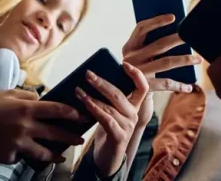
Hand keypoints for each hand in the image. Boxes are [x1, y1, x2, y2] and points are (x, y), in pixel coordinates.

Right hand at [0, 90, 83, 163]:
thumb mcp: (9, 94)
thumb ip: (28, 97)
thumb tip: (44, 99)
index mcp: (26, 108)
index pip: (57, 110)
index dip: (72, 113)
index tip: (82, 116)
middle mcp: (25, 126)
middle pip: (55, 134)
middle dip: (71, 137)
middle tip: (81, 139)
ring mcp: (17, 143)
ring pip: (43, 152)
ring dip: (55, 155)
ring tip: (62, 156)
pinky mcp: (8, 156)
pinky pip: (21, 157)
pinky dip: (22, 154)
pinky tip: (18, 150)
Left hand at [75, 63, 149, 177]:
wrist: (108, 157)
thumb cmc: (108, 130)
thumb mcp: (112, 111)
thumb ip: (109, 98)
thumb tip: (94, 77)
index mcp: (135, 106)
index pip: (142, 87)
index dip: (136, 74)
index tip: (123, 64)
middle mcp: (134, 114)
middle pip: (119, 93)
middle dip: (102, 82)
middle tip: (88, 74)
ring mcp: (128, 126)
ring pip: (109, 106)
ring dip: (91, 96)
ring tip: (78, 90)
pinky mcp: (119, 136)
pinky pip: (105, 119)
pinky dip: (94, 109)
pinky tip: (84, 103)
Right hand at [122, 14, 202, 124]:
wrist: (121, 99)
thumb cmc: (136, 71)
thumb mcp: (136, 57)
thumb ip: (148, 45)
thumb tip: (174, 30)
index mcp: (129, 47)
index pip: (141, 28)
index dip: (157, 21)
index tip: (173, 17)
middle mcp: (131, 59)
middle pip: (160, 45)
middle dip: (178, 39)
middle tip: (193, 36)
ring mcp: (138, 73)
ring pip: (167, 62)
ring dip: (185, 60)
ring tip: (198, 58)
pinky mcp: (144, 87)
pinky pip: (166, 84)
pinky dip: (179, 86)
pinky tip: (190, 87)